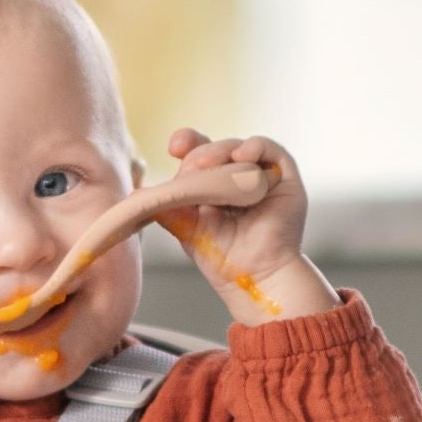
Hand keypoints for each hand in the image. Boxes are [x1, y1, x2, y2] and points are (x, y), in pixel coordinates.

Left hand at [155, 130, 332, 320]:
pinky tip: (241, 156)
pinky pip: (270, 149)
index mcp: (213, 184)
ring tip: (208, 166)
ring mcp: (261, 175)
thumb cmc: (223, 257)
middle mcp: (237, 177)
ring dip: (222, 152)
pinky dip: (254, 147)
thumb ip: (166, 207)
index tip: (174, 148)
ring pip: (239, 147)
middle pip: (217, 148)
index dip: (187, 144)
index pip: (198, 154)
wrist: (254, 277)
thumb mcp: (186, 228)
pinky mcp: (284, 177)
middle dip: (201, 153)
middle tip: (193, 167)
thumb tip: (136, 194)